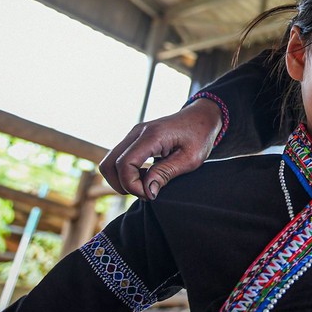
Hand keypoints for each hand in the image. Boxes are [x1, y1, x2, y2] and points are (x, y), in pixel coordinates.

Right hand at [98, 99, 222, 199]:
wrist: (202, 117)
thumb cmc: (200, 136)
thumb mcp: (190, 159)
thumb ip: (166, 173)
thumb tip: (147, 191)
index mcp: (152, 135)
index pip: (124, 164)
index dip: (132, 185)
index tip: (151, 194)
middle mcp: (137, 132)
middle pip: (109, 164)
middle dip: (122, 185)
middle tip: (146, 192)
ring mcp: (133, 135)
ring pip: (110, 163)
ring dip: (122, 180)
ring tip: (147, 185)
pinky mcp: (134, 140)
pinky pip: (119, 159)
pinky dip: (126, 173)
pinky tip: (146, 177)